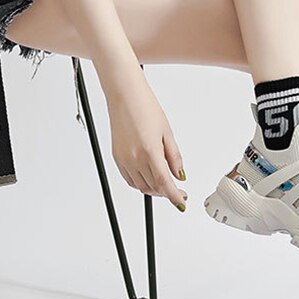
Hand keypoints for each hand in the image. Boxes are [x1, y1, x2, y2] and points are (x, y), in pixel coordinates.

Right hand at [105, 68, 186, 210]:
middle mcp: (134, 158)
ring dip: (154, 190)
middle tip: (178, 192)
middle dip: (166, 193)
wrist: (125, 95)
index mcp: (150, 151)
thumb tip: (180, 175)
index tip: (182, 202)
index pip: (164, 183)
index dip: (174, 196)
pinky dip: (140, 184)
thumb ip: (174, 157)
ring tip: (165, 185)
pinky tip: (149, 179)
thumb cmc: (146, 108)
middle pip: (153, 187)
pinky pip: (129, 179)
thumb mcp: (167, 132)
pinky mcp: (116, 157)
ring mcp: (123, 159)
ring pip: (140, 186)